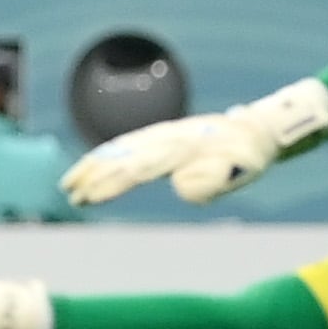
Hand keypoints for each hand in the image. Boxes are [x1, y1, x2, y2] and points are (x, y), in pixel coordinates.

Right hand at [58, 79, 327, 206]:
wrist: (257, 129)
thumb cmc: (248, 156)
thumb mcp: (238, 172)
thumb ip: (210, 182)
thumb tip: (179, 186)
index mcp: (182, 149)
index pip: (138, 169)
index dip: (111, 184)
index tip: (88, 198)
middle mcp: (167, 138)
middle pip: (123, 156)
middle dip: (94, 175)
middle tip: (70, 194)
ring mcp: (164, 133)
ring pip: (122, 147)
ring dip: (95, 163)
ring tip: (71, 180)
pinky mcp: (164, 134)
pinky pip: (129, 142)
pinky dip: (109, 151)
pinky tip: (97, 161)